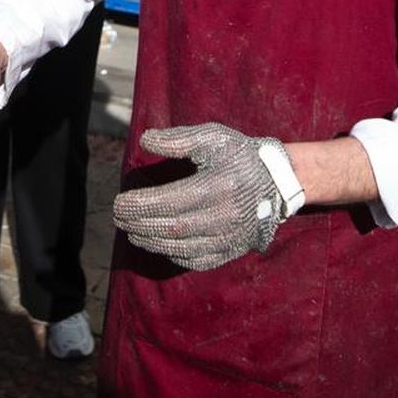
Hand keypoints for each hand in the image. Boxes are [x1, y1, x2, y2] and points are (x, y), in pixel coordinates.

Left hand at [111, 123, 293, 271]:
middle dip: (140, 224)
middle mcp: (224, 216)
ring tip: (131, 231)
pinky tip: (159, 245)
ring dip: (151, 242)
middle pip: (172, 227)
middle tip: (118, 218)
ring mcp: (230, 237)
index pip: (170, 201)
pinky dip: (174, 256)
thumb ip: (178, 139)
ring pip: (182, 248)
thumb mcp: (212, 137)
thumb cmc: (239, 155)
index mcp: (218, 186)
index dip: (141, 205)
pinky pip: (198, 260)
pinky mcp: (232, 250)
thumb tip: (144, 140)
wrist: (278, 181)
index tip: (119, 202)